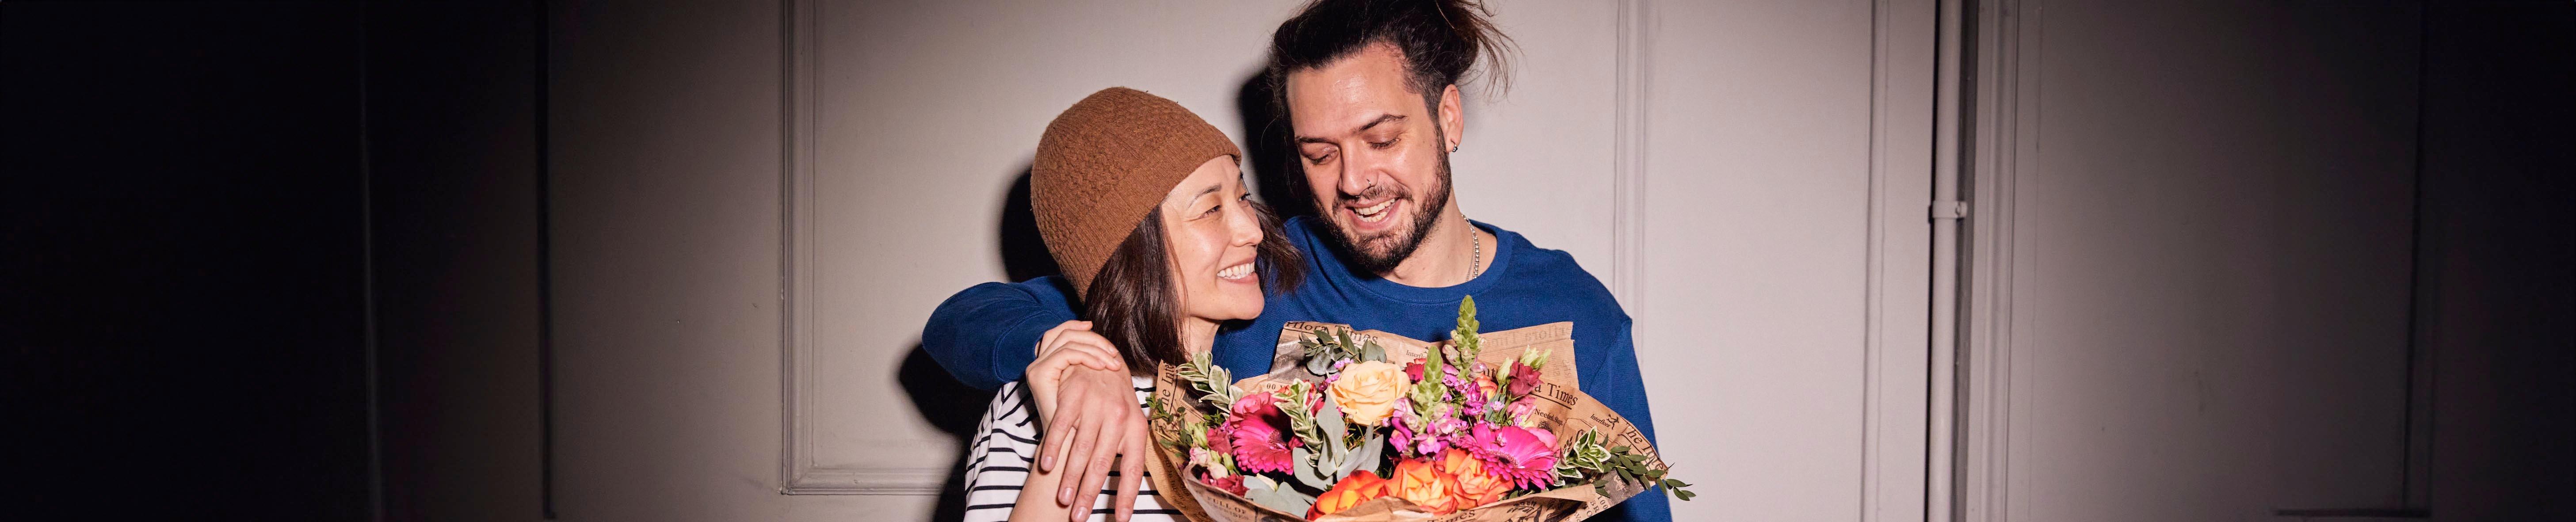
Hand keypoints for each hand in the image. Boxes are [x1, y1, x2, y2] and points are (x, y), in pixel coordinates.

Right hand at [1022, 321, 1149, 521]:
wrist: (1106, 360)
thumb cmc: (1117, 403)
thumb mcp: (1131, 426)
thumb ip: (1128, 455)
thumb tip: (1128, 493)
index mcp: (1136, 429)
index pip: (1133, 469)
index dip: (1127, 496)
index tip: (1121, 520)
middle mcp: (1119, 417)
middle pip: (1103, 463)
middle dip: (1089, 493)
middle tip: (1078, 517)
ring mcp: (1096, 405)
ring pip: (1081, 448)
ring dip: (1070, 477)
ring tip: (1063, 499)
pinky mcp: (1074, 395)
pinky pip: (1061, 426)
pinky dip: (1054, 447)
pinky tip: (1047, 465)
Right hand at [1025, 321, 1125, 418]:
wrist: (1070, 444)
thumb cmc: (1083, 420)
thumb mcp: (1087, 387)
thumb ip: (1089, 365)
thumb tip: (1106, 347)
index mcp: (1046, 364)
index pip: (1060, 334)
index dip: (1079, 328)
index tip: (1101, 334)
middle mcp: (1037, 363)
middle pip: (1063, 332)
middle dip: (1092, 338)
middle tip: (1113, 351)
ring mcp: (1037, 368)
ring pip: (1067, 340)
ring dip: (1094, 348)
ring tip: (1112, 362)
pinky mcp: (1040, 374)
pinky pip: (1067, 354)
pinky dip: (1087, 356)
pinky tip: (1102, 366)